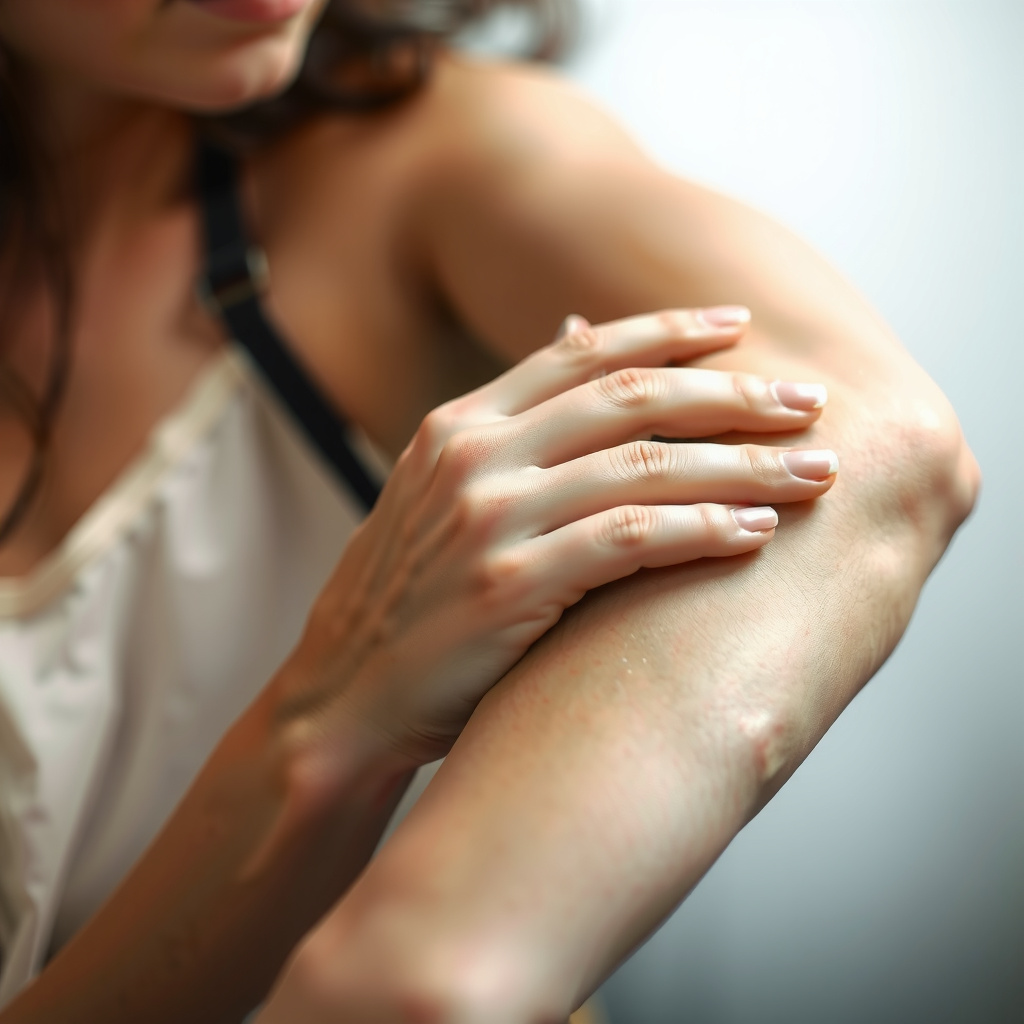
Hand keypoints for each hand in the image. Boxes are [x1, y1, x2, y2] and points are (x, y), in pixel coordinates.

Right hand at [278, 308, 837, 764]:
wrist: (344, 695)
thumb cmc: (411, 598)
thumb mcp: (444, 490)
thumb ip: (514, 421)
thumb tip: (576, 330)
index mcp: (459, 424)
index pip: (583, 352)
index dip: (669, 331)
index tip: (741, 326)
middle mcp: (473, 456)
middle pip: (630, 397)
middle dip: (733, 394)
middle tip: (808, 400)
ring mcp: (487, 517)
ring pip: (645, 466)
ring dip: (742, 466)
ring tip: (813, 471)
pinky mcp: (509, 584)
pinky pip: (630, 541)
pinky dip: (702, 531)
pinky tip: (756, 532)